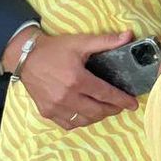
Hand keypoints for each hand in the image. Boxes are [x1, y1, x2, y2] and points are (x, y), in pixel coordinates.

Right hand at [5, 29, 138, 130]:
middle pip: (96, 111)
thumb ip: (106, 41)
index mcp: (77, 79)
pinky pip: (68, 124)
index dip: (121, 100)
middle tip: (122, 106)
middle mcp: (66, 96)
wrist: (26, 57)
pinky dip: (81, 121)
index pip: (105, 94)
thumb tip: (129, 36)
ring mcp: (55, 107)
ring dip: (98, 117)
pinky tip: (87, 114)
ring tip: (107, 109)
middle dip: (113, 110)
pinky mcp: (46, 112)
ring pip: (83, 120)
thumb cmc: (56, 49)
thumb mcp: (82, 41)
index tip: (133, 104)